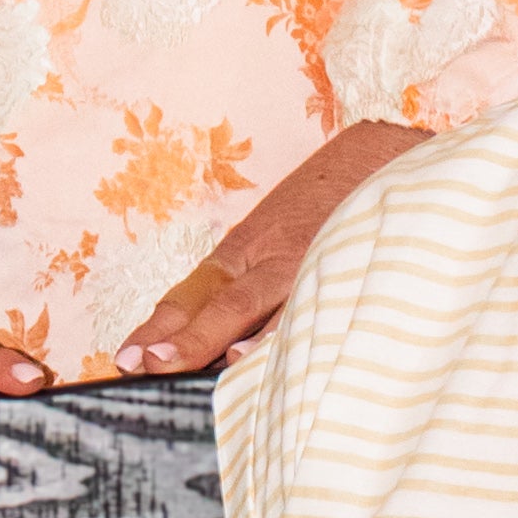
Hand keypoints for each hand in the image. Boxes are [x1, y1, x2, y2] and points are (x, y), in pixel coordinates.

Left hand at [127, 123, 425, 372]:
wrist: (391, 152)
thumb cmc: (334, 199)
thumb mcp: (285, 234)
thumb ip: (256, 282)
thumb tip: (224, 345)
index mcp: (250, 250)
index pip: (193, 293)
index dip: (159, 326)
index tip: (126, 357)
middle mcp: (270, 257)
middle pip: (214, 302)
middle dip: (174, 338)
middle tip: (138, 365)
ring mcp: (304, 263)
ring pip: (250, 306)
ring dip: (209, 339)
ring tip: (174, 364)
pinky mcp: (340, 265)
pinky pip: (304, 306)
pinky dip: (278, 333)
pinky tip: (255, 355)